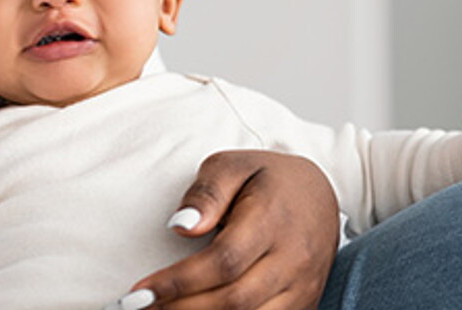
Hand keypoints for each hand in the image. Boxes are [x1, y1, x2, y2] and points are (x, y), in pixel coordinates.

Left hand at [118, 151, 338, 309]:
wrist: (322, 196)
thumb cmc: (268, 179)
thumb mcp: (234, 165)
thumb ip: (207, 192)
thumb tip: (181, 227)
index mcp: (272, 220)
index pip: (223, 261)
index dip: (179, 282)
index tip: (140, 292)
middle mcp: (292, 259)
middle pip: (234, 299)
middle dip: (182, 309)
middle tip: (140, 308)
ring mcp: (302, 286)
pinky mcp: (304, 303)